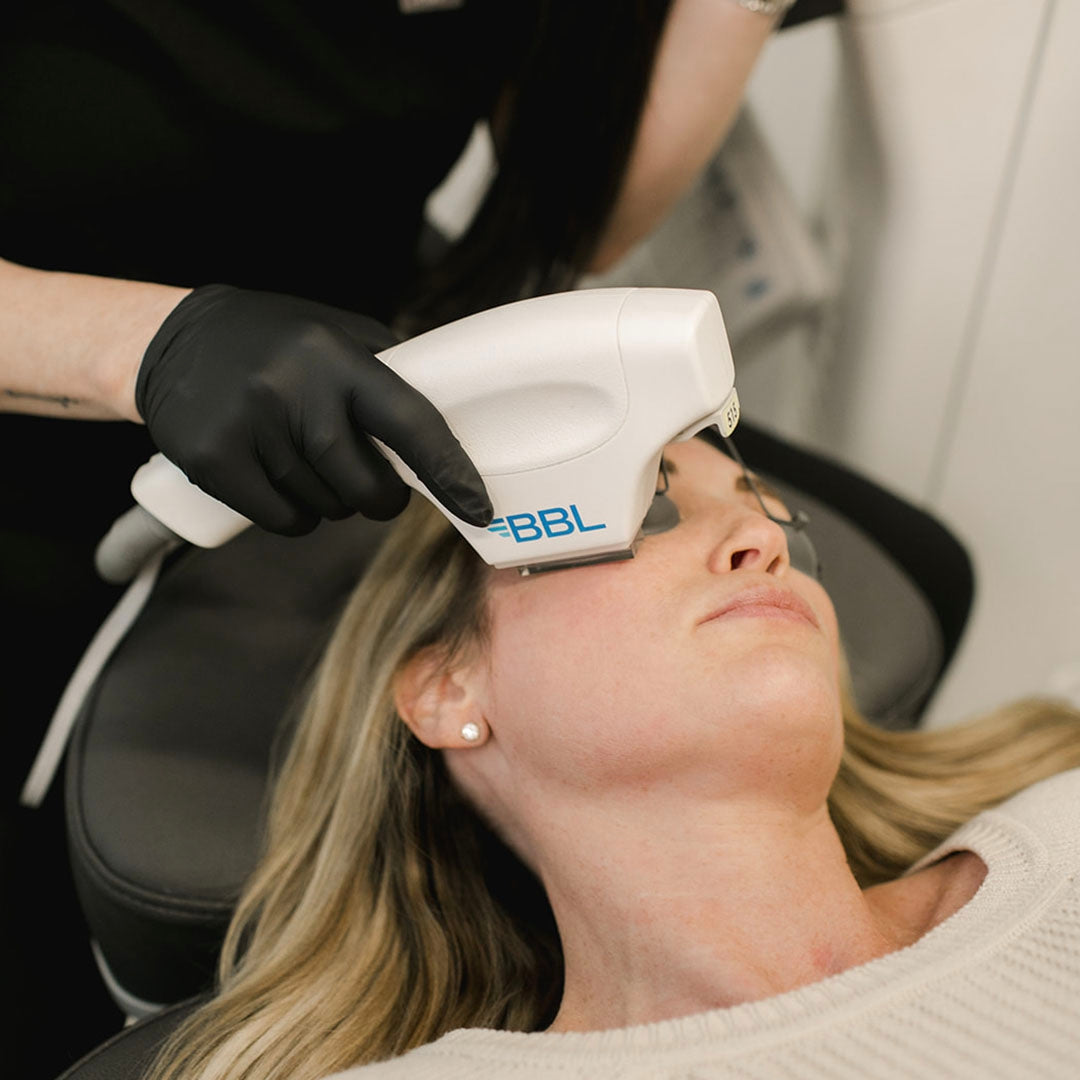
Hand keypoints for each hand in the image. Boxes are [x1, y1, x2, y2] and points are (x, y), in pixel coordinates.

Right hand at [136, 285, 491, 534]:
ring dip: (330, 502)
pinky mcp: (213, 458)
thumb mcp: (335, 334)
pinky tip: (280, 482)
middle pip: (366, 485)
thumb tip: (452, 428)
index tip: (478, 507)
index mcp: (336, 354)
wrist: (172, 339)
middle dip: (379, 498)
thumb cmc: (275, 344)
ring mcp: (249, 424)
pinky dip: (295, 517)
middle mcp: (293, 387)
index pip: (410, 422)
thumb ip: (388, 374)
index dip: (449, 471)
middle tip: (368, 482)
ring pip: (325, 507)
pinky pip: (284, 520)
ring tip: (304, 461)